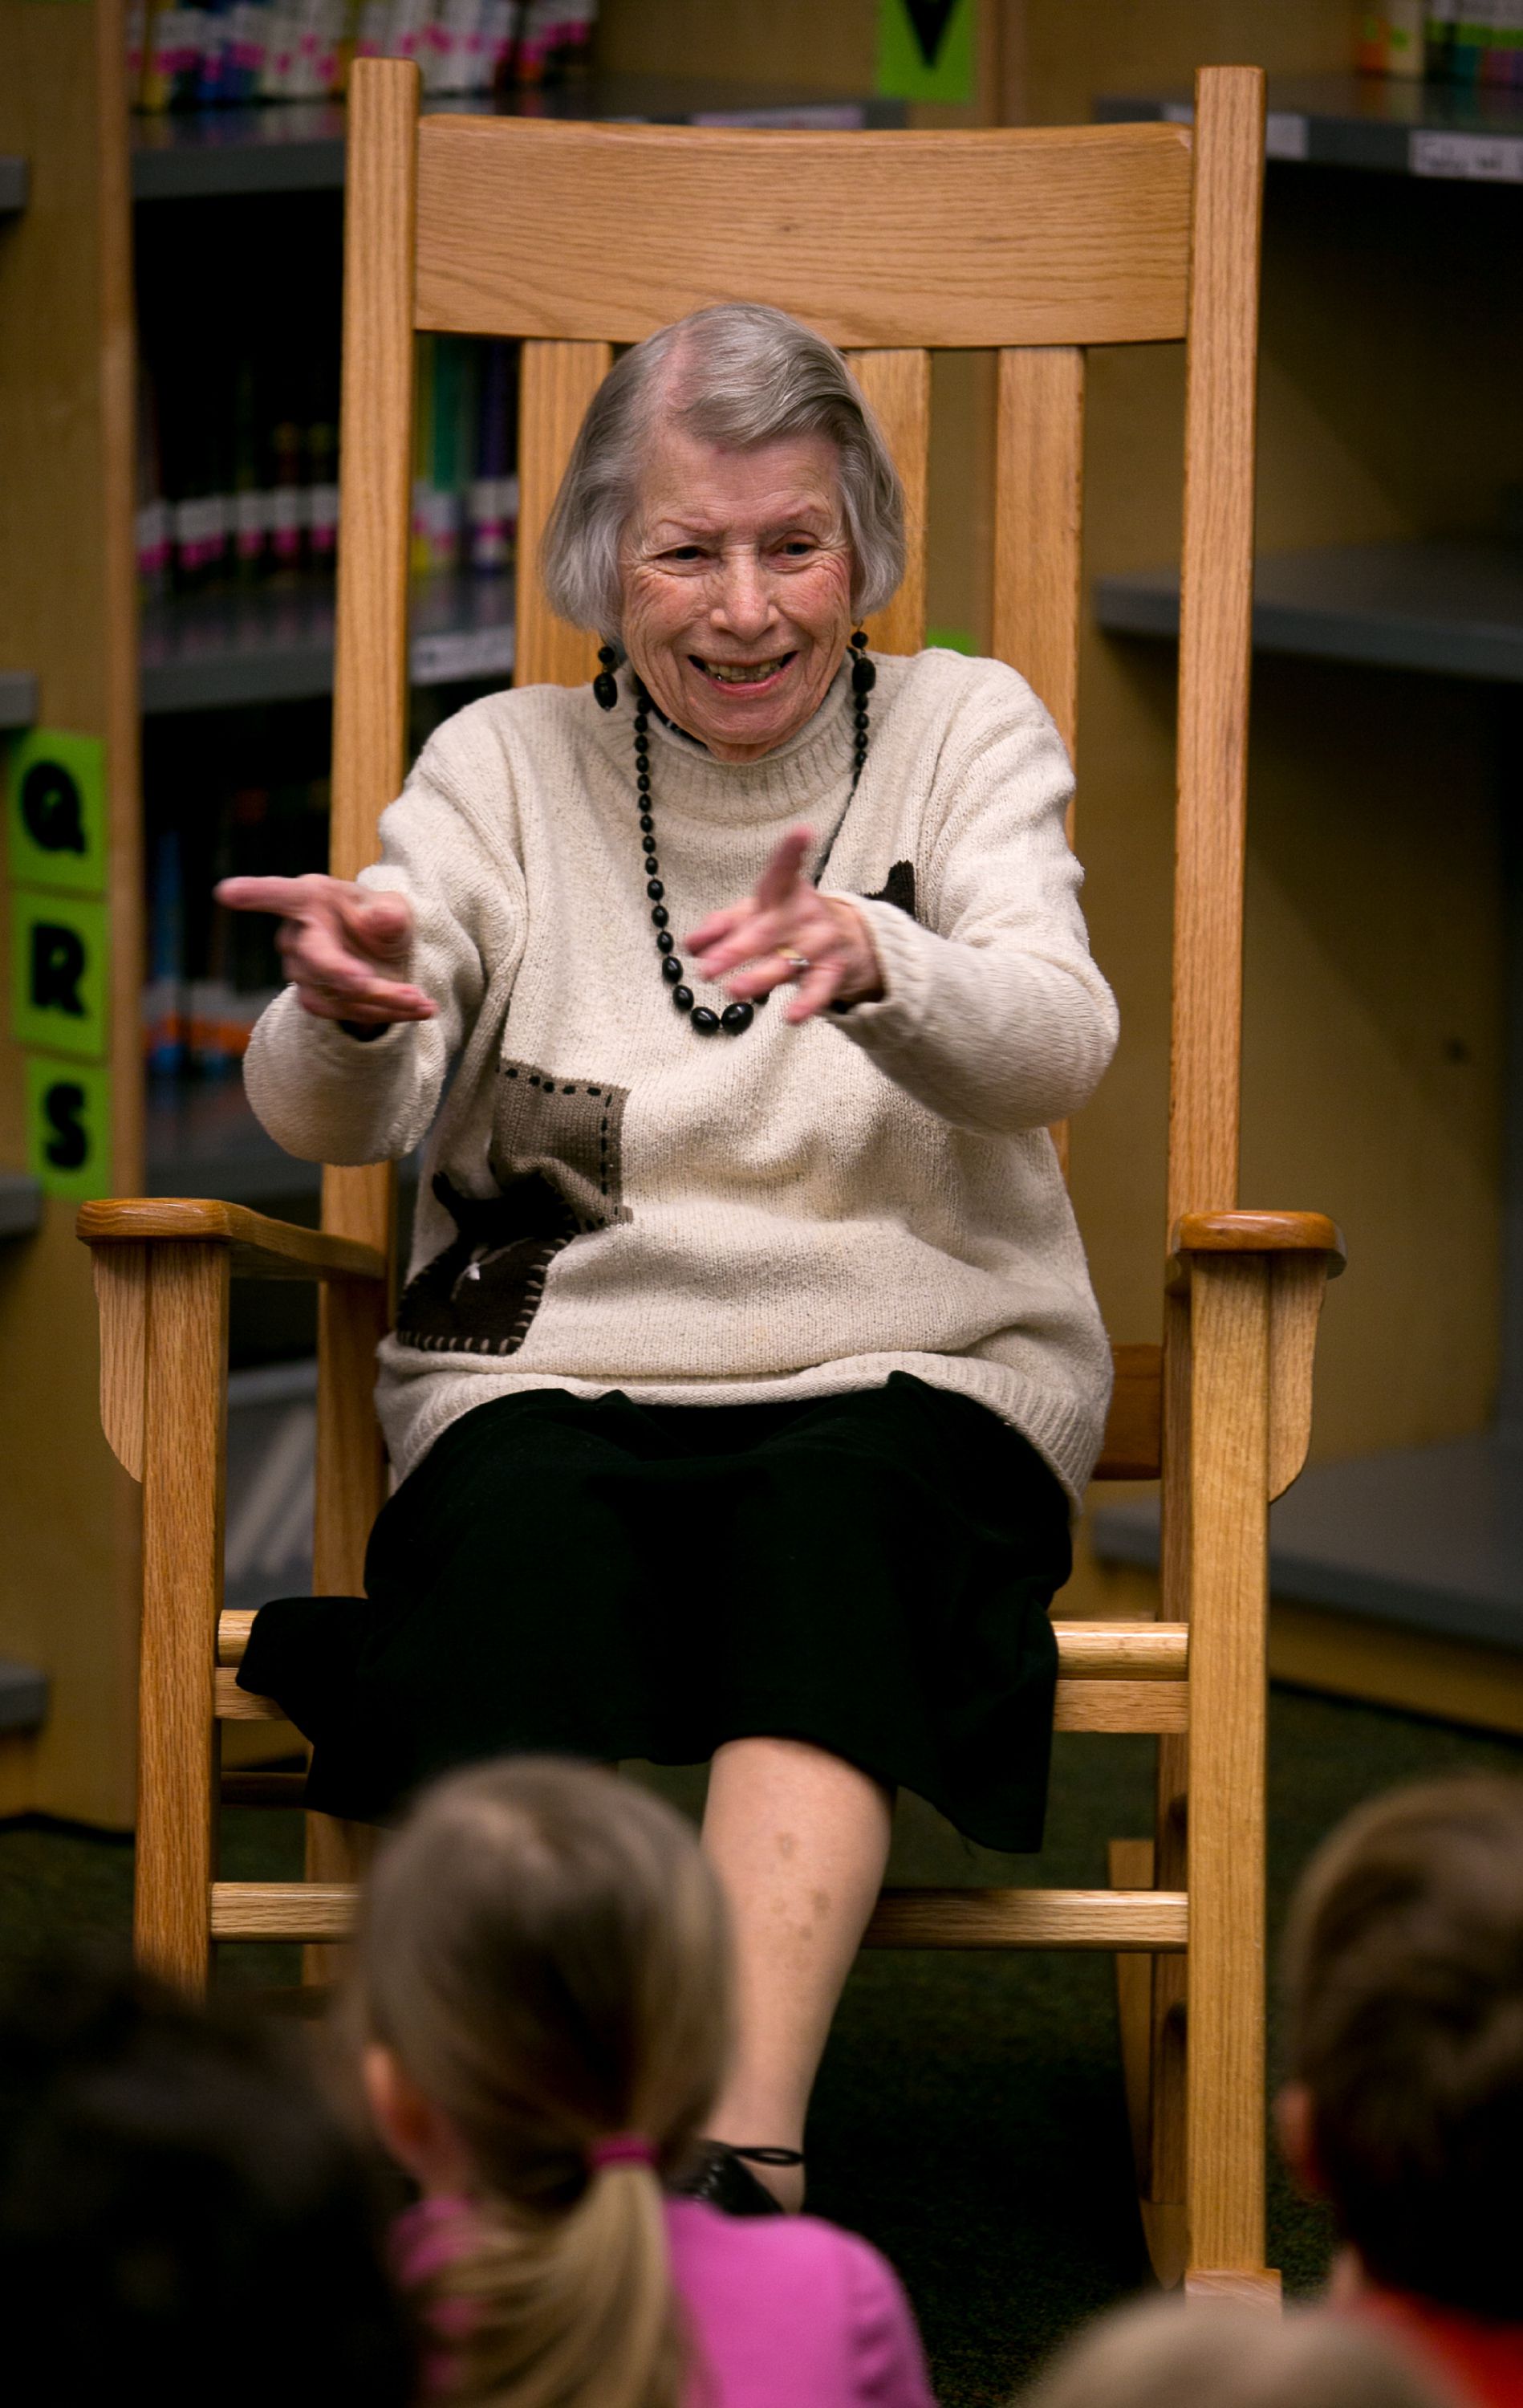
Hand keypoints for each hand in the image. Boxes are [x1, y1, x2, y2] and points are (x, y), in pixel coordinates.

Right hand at [214, 874, 435, 1026]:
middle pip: (315, 959)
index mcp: (309, 897)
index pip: (278, 894)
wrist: (385, 956)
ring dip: (384, 1000)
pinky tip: (418, 1009)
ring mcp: (300, 971)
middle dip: (345, 974)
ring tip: (423, 1001)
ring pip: (339, 993)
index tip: (226, 892)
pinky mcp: (314, 999)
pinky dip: (387, 1013)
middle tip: (371, 984)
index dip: (253, 894)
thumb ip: (390, 913)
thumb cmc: (380, 920)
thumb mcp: (394, 909)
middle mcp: (297, 934)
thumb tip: (381, 919)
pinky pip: (349, 1013)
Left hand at [685, 827, 884, 1024]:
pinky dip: (806, 1003)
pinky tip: (791, 1017)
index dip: (792, 851)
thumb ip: (720, 927)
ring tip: (734, 991)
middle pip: (769, 928)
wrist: (843, 941)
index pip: (784, 869)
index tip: (804, 833)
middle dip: (737, 948)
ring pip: (789, 961)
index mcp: (784, 891)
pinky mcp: (834, 970)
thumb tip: (690, 945)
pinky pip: (819, 988)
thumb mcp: (754, 915)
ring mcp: (822, 941)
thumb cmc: (787, 922)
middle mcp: (805, 912)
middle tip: (708, 968)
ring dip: (760, 977)